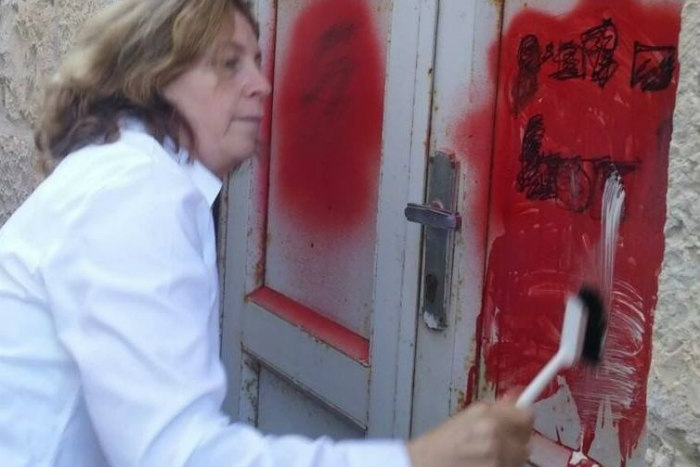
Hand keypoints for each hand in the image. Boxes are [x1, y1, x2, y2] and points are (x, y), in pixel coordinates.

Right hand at [407, 398, 533, 466]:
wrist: (425, 464)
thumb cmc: (440, 442)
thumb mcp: (466, 416)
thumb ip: (495, 409)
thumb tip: (517, 398)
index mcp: (487, 418)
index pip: (526, 415)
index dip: (524, 416)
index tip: (521, 418)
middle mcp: (496, 440)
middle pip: (527, 439)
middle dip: (516, 437)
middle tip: (499, 438)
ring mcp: (498, 461)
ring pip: (520, 457)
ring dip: (510, 453)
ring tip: (486, 452)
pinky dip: (502, 464)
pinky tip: (483, 462)